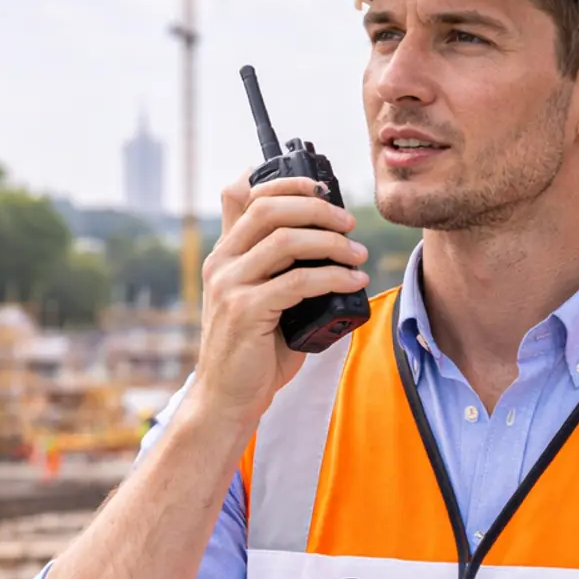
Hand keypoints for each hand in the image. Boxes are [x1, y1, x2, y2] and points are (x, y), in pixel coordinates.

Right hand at [189, 172, 368, 427]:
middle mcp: (221, 263)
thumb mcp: (262, 300)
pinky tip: (352, 281)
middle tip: (348, 222)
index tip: (318, 186)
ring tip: (357, 254)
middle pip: (267, 208)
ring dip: (330, 242)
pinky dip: (332, 277)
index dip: (280, 181)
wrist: (227, 398)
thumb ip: (281, 271)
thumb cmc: (253, 351)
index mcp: (224, 255)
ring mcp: (229, 286)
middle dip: (315, 208)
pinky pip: (296, 282)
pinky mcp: (245, 311)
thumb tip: (331, 244)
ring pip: (284, 241)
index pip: (239, 194)